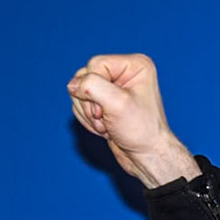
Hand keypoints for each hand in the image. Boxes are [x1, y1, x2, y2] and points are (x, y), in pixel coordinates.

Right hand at [66, 54, 199, 186]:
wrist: (146, 156)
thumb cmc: (141, 130)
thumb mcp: (117, 104)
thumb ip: (92, 86)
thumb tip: (72, 85)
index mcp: (135, 65)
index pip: (95, 64)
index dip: (93, 87)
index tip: (106, 109)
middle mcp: (124, 72)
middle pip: (84, 76)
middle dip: (90, 103)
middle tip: (106, 118)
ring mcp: (113, 87)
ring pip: (79, 91)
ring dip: (87, 113)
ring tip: (107, 125)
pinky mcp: (104, 102)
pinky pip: (80, 103)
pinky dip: (87, 119)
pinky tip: (104, 128)